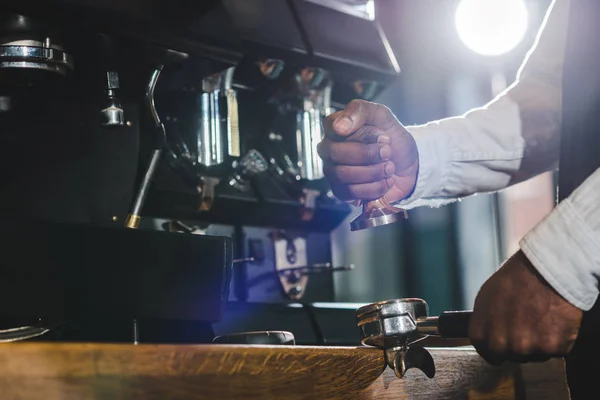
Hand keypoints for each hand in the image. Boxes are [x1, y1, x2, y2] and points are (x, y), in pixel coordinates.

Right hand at [318, 100, 418, 202]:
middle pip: (336, 153)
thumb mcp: (383, 116)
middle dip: (369, 154)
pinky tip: (385, 181)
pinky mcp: (341, 192)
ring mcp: (333, 172)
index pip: (333, 127)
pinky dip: (374, 187)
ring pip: (343, 174)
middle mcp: (329, 150)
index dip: (362, 134)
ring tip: (389, 167)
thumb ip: (361, 111)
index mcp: (335, 128)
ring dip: (374, 171)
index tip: (383, 136)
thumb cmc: (392, 139)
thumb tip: (339, 126)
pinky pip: (351, 192)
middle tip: (388, 152)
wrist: (409, 166)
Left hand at [469, 250, 582, 364]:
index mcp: (481, 334)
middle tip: (526, 324)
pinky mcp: (552, 348)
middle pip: (511, 357)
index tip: (505, 342)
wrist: (544, 270)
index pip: (488, 354)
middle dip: (518, 345)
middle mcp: (502, 345)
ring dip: (537, 343)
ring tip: (540, 319)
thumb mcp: (485, 298)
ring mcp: (527, 349)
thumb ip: (483, 321)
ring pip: (534, 356)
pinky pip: (554, 352)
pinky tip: (553, 321)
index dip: (497, 348)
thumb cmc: (514, 279)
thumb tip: (486, 333)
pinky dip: (556, 340)